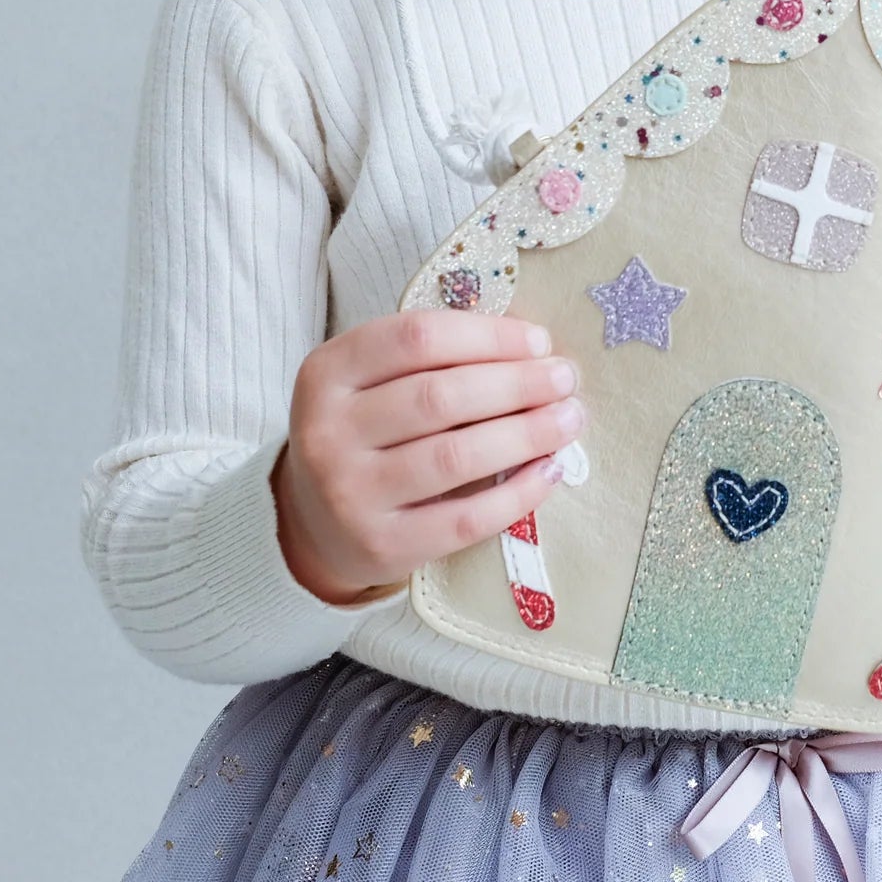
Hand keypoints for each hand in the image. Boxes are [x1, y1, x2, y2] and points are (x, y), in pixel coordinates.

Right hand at [270, 310, 584, 606]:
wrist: (313, 522)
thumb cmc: (366, 433)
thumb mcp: (372, 381)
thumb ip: (434, 357)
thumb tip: (532, 348)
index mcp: (327, 372)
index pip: (418, 337)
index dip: (489, 335)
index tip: (540, 341)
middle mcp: (328, 431)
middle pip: (440, 396)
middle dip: (517, 383)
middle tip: (564, 378)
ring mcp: (349, 493)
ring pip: (455, 456)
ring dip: (527, 433)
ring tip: (568, 418)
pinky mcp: (380, 545)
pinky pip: (464, 518)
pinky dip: (516, 494)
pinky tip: (548, 471)